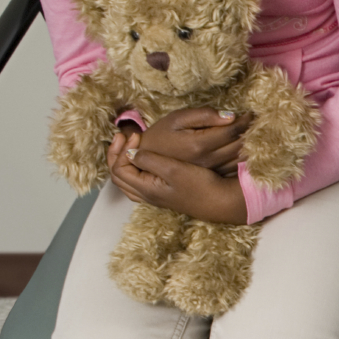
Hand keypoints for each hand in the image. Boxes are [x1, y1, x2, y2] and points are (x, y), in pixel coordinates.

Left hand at [110, 146, 248, 223]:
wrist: (222, 202)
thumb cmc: (201, 186)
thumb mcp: (174, 169)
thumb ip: (149, 159)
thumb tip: (131, 152)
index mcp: (146, 188)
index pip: (118, 168)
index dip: (122, 149)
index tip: (137, 136)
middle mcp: (147, 195)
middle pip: (118, 176)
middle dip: (117, 155)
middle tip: (125, 138)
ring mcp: (155, 196)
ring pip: (126, 181)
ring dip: (124, 163)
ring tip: (130, 147)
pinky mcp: (164, 194)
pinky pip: (137, 183)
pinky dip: (134, 170)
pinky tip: (144, 160)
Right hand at [137, 107, 250, 177]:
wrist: (150, 158)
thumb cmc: (163, 134)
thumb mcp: (177, 118)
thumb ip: (203, 116)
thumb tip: (230, 116)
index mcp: (199, 145)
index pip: (231, 131)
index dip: (244, 121)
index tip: (250, 112)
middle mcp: (209, 160)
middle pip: (240, 145)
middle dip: (251, 131)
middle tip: (257, 121)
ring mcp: (212, 170)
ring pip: (241, 157)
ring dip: (251, 145)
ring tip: (255, 132)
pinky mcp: (214, 175)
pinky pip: (236, 167)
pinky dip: (246, 156)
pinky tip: (248, 147)